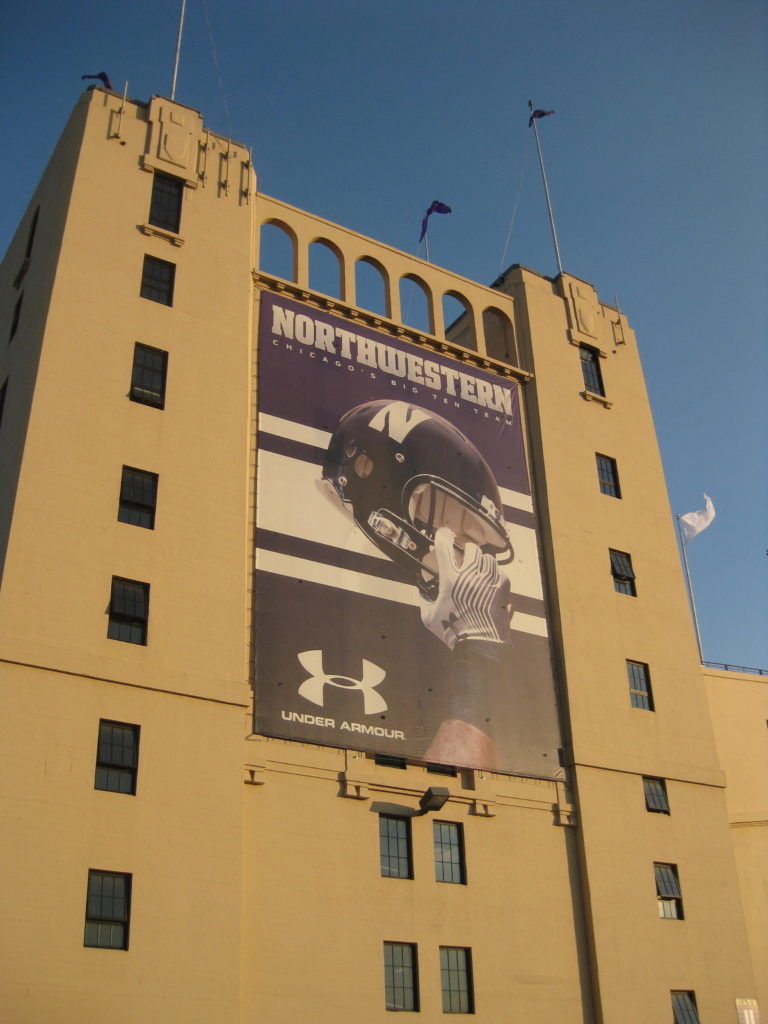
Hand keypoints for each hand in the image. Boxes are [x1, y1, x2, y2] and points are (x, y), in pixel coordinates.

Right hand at [419, 527, 512, 648]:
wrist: (479, 644)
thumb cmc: (452, 631)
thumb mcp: (429, 617)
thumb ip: (424, 600)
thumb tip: (421, 592)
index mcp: (450, 580)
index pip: (444, 547)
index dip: (443, 536)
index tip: (443, 534)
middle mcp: (470, 575)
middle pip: (471, 548)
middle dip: (467, 550)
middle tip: (465, 557)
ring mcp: (488, 579)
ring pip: (487, 558)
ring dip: (481, 562)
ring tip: (479, 570)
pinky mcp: (503, 587)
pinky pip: (500, 572)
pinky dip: (494, 574)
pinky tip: (490, 582)